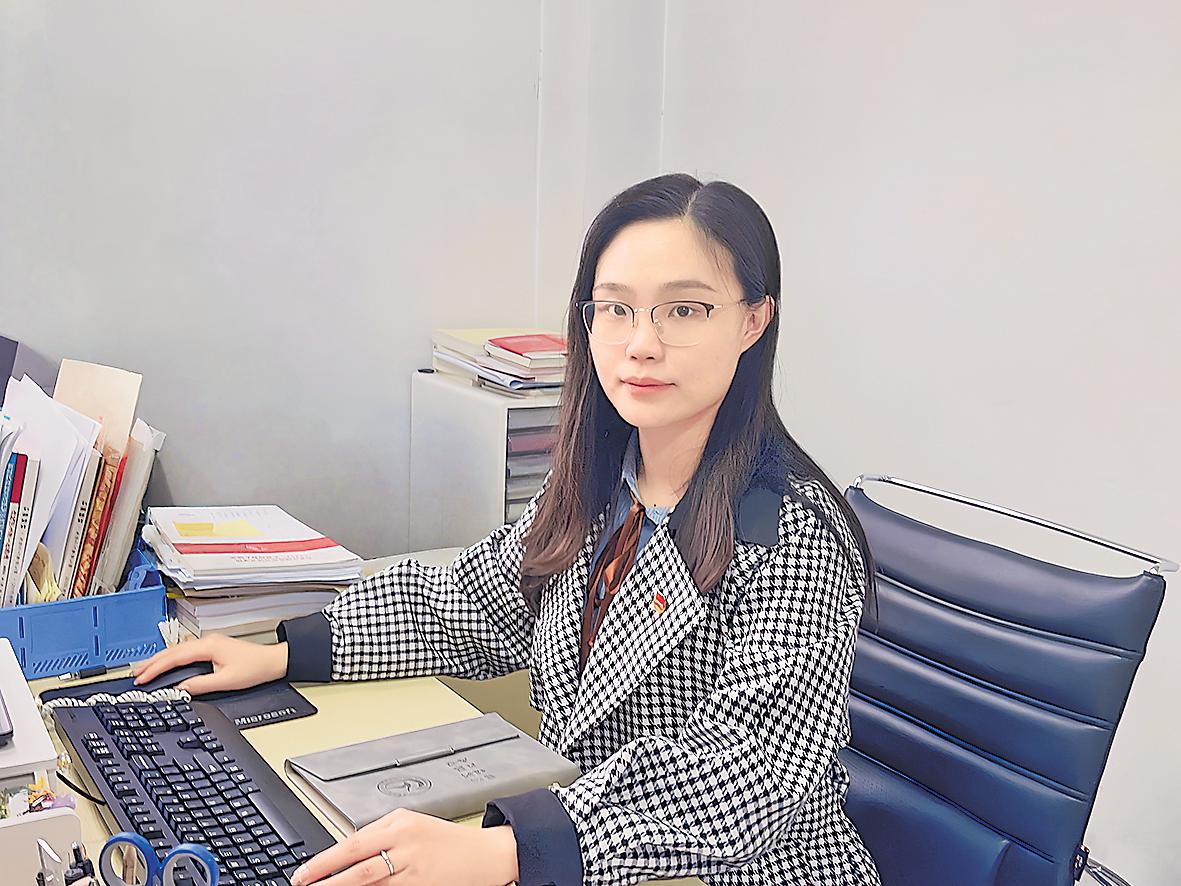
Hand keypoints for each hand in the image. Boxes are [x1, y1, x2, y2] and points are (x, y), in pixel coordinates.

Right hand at [130, 634, 288, 693]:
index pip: (174, 658)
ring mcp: (209, 643)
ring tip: (144, 669)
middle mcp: (207, 641)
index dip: (156, 669)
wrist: (272, 661)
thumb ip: (200, 684)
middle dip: (152, 662)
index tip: (142, 679)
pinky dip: (171, 659)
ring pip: (177, 651)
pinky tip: (165, 665)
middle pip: (172, 651)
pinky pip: (185, 652)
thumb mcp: (226, 681)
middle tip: (135, 674)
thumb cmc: (254, 668)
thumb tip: (180, 688)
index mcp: (208, 646)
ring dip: (160, 660)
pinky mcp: (211, 648)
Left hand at [289, 808, 517, 885]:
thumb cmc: (448, 840)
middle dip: (326, 880)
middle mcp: (406, 846)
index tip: (304, 873)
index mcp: (400, 824)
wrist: (485, 854)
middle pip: (358, 866)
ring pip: (370, 884)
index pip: (353, 842)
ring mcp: (414, 870)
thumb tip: (349, 849)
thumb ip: (382, 833)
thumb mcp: (413, 823)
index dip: (324, 860)